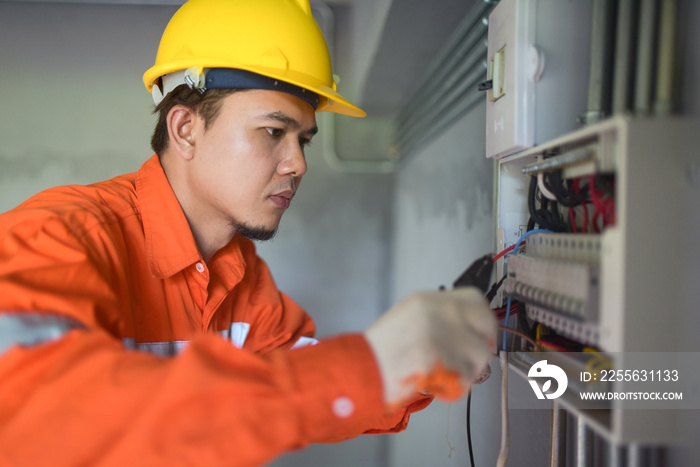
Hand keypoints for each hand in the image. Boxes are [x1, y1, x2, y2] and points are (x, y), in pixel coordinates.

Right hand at [364, 287, 495, 406]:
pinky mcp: (446, 360)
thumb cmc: (381, 350)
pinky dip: (454, 386)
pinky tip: (435, 383)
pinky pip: (466, 379)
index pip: (478, 300)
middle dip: (481, 345)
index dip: (481, 320)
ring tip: (442, 373)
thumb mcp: (409, 316)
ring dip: (467, 370)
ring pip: (479, 356)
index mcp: (430, 299)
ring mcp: (445, 335)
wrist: (363, 369)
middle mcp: (442, 311)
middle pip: (486, 326)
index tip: (477, 333)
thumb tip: (467, 330)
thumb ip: (439, 317)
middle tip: (467, 359)